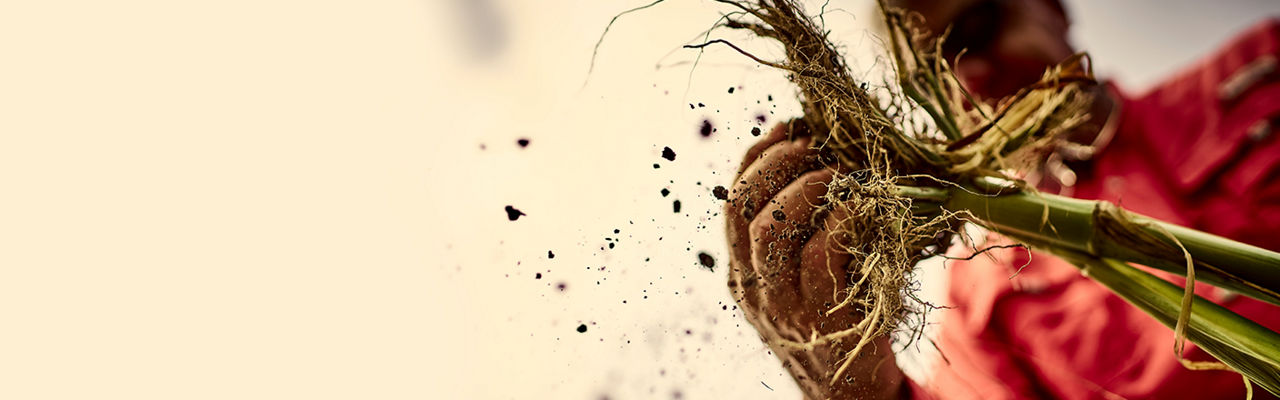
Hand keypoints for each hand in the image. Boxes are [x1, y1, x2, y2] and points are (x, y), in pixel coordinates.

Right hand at [725, 120, 904, 399]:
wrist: (851, 397)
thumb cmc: (841, 319)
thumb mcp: (806, 276)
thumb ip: (806, 230)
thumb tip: (832, 155)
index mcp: (743, 271)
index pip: (733, 200)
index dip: (758, 156)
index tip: (790, 126)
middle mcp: (752, 287)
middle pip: (743, 207)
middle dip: (777, 162)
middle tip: (815, 143)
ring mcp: (782, 305)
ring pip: (770, 229)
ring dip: (805, 187)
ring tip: (837, 171)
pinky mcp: (821, 318)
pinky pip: (820, 256)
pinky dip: (839, 219)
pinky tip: (859, 204)